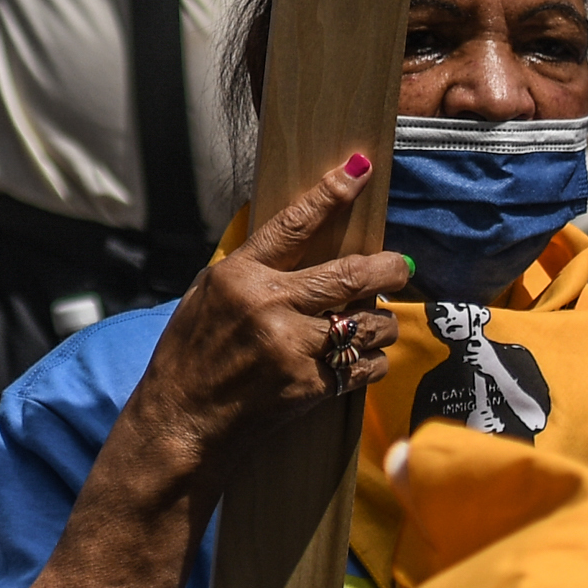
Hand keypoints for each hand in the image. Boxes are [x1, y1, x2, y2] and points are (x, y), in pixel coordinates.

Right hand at [120, 153, 408, 489]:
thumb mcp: (208, 292)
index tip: (358, 170)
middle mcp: (269, 306)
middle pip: (351, 275)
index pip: (295, 224)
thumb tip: (296, 236)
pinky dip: (372, 361)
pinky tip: (362, 359)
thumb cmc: (191, 351)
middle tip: (402, 266)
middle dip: (389, 267)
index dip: (330, 194)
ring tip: (374, 322)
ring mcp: (292, 348)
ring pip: (368, 324)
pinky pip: (364, 367)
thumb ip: (252, 266)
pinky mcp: (310, 386)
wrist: (185, 418)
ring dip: (381, 322)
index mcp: (241, 276)